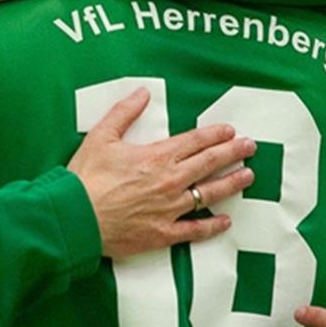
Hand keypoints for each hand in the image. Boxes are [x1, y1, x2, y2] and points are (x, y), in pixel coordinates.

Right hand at [69, 88, 256, 258]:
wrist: (75, 219)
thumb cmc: (85, 179)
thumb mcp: (101, 137)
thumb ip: (124, 113)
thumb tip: (142, 93)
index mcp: (157, 156)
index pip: (195, 141)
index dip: (216, 134)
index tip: (231, 131)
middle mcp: (169, 181)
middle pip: (210, 164)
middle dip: (233, 153)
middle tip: (251, 147)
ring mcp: (169, 209)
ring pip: (209, 194)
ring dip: (231, 184)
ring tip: (248, 177)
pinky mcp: (163, 233)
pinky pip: (194, 230)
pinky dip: (212, 226)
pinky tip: (226, 221)